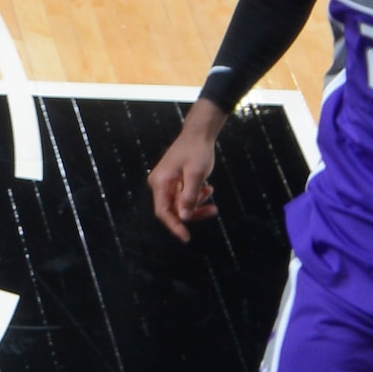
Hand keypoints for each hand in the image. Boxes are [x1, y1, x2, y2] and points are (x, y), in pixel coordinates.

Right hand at [146, 105, 221, 242]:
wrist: (198, 133)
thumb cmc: (197, 151)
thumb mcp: (196, 174)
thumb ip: (189, 196)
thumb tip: (184, 217)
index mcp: (160, 183)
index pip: (163, 212)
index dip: (174, 226)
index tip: (186, 237)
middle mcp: (159, 184)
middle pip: (173, 209)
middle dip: (193, 212)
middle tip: (213, 211)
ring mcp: (166, 183)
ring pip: (180, 203)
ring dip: (197, 203)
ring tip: (211, 192)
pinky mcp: (173, 181)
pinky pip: (183, 196)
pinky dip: (196, 195)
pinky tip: (208, 188)